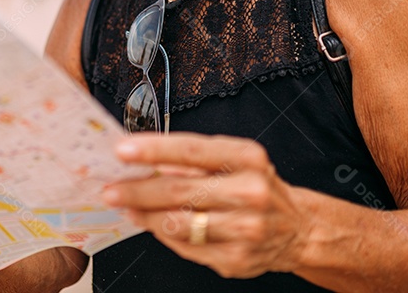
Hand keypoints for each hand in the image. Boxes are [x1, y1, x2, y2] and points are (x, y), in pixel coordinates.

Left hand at [103, 133, 308, 278]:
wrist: (297, 228)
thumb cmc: (255, 186)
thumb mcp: (234, 160)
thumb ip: (191, 160)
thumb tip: (142, 160)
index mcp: (247, 158)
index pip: (192, 150)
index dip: (153, 149)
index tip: (122, 149)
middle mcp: (250, 192)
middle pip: (178, 191)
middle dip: (137, 190)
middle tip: (111, 189)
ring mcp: (245, 229)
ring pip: (179, 224)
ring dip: (145, 216)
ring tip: (128, 208)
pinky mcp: (237, 258)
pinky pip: (186, 247)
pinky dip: (165, 235)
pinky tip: (155, 225)